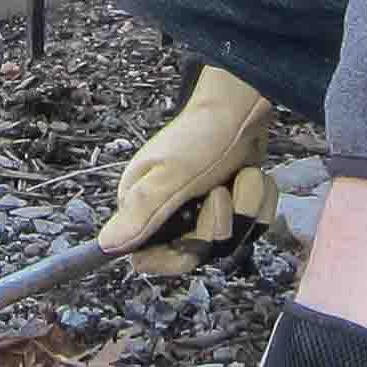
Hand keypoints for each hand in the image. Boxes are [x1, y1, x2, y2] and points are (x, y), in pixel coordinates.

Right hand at [98, 65, 278, 276]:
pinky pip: (253, 225)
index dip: (177, 255)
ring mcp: (202, 210)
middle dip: (221, 223)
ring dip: (246, 206)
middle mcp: (168, 213)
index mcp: (141, 207)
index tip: (194, 233)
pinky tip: (254, 176)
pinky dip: (261, 201)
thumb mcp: (169, 175)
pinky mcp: (232, 205)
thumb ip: (141, 212)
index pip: (148, 259)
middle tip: (220, 189)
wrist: (241, 107)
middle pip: (199, 252)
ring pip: (232, 240)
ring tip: (240, 176)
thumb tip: (105, 245)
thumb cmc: (201, 135)